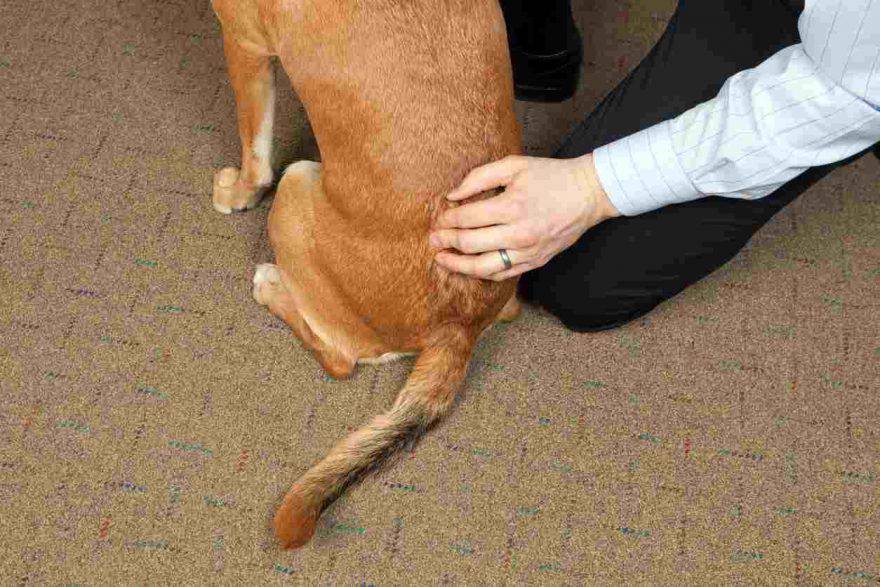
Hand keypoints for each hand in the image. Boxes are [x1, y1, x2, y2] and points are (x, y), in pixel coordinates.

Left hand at [429, 154, 619, 280]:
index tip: (438, 219)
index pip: (467, 218)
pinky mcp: (535, 261)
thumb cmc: (550, 176)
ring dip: (458, 265)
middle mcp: (519, 233)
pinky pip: (502, 274)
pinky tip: (469, 267)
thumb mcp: (514, 165)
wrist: (588, 194)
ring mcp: (528, 251)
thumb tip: (453, 195)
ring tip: (442, 259)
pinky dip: (482, 273)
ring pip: (483, 267)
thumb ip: (479, 177)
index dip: (448, 220)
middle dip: (446, 242)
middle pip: (470, 244)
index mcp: (512, 206)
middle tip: (432, 240)